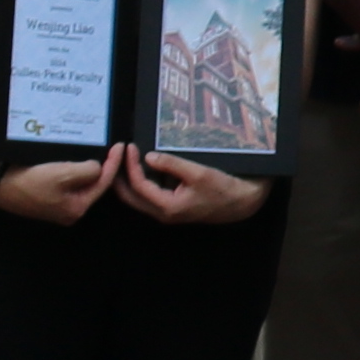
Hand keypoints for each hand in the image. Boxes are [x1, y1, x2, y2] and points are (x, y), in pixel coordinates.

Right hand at [0, 151, 114, 223]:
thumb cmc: (32, 181)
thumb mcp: (65, 174)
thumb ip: (89, 171)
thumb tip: (97, 166)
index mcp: (77, 208)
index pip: (103, 182)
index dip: (114, 163)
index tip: (121, 145)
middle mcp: (69, 208)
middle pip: (93, 182)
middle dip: (102, 165)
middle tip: (111, 145)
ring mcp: (57, 202)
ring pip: (80, 179)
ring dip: (87, 164)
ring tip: (97, 147)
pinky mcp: (47, 193)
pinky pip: (67, 177)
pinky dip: (73, 165)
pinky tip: (77, 154)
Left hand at [117, 149, 274, 225]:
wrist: (242, 203)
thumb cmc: (223, 189)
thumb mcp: (199, 173)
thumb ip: (172, 165)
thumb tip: (149, 157)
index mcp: (167, 207)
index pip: (139, 185)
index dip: (131, 165)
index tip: (129, 147)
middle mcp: (162, 213)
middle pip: (130, 197)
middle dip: (119, 177)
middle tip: (117, 155)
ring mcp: (166, 212)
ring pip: (137, 198)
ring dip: (128, 180)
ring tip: (126, 159)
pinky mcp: (172, 208)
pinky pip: (148, 197)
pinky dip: (141, 183)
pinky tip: (142, 168)